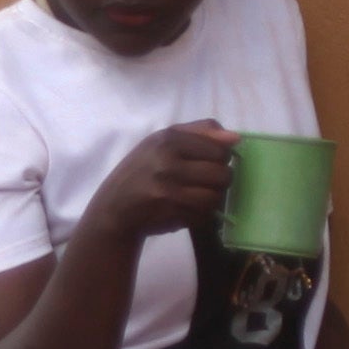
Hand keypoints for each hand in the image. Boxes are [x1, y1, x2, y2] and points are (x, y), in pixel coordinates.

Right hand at [79, 120, 237, 247]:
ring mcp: (168, 188)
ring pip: (216, 196)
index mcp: (168, 139)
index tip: (204, 164)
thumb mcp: (161, 142)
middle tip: (199, 183)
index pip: (220, 149)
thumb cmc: (141, 172)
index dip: (219, 159)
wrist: (112, 209)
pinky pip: (204, 214)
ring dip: (209, 200)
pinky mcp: (169, 211)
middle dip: (216, 181)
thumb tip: (236, 138)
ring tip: (193, 198)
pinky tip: (184, 211)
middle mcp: (167, 161)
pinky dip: (198, 215)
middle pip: (223, 173)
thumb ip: (200, 132)